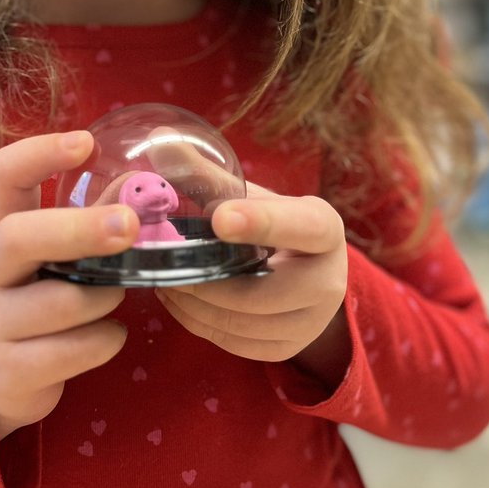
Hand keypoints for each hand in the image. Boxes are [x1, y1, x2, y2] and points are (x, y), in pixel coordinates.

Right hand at [0, 131, 139, 441]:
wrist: (4, 377)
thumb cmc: (42, 296)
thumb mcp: (59, 255)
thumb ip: (95, 218)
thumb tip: (142, 184)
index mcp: (2, 227)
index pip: (4, 175)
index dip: (40, 153)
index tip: (85, 141)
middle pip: (18, 237)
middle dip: (78, 229)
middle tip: (130, 224)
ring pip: (61, 302)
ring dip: (105, 298)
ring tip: (115, 297)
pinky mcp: (10, 368)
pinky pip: (75, 350)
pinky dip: (106, 340)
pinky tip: (107, 335)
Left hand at [156, 187, 350, 385]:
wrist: (300, 271)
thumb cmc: (267, 223)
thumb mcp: (248, 195)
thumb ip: (204, 173)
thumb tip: (159, 139)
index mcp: (323, 228)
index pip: (299, 226)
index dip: (261, 222)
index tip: (218, 217)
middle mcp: (329, 280)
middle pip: (263, 293)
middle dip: (207, 282)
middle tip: (164, 265)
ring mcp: (312, 322)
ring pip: (244, 324)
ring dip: (194, 305)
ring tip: (165, 280)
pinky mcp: (288, 348)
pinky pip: (236, 345)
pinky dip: (199, 324)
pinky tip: (179, 301)